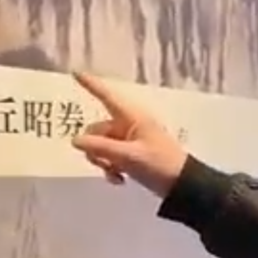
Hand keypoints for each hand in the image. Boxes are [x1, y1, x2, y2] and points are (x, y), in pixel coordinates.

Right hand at [70, 72, 187, 196]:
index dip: (91, 85)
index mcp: (132, 117)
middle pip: (96, 130)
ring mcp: (129, 141)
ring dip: (103, 161)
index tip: (75, 73)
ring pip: (100, 146)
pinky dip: (110, 168)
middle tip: (107, 165)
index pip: (107, 97)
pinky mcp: (131, 155)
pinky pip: (109, 157)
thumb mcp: (128, 156)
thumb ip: (100, 148)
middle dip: (96, 149)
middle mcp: (129, 125)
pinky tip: (119, 180)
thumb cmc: (159, 164)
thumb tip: (75, 140)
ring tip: (117, 175)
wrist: (182, 185)